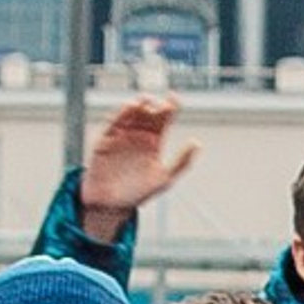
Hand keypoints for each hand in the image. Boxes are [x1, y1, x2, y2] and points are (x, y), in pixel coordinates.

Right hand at [80, 94, 198, 230]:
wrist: (111, 205)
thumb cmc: (138, 193)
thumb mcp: (165, 178)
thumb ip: (181, 161)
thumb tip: (197, 142)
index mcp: (154, 141)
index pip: (164, 118)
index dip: (170, 106)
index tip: (175, 99)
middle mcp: (138, 135)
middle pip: (148, 112)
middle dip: (154, 104)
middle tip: (161, 104)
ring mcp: (122, 135)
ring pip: (131, 113)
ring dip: (139, 104)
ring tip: (146, 102)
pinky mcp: (106, 139)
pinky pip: (113, 122)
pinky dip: (121, 113)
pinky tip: (130, 107)